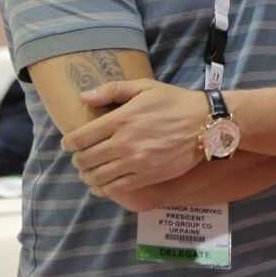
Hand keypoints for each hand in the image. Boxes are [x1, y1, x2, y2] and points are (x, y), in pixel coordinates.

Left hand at [62, 80, 206, 196]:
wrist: (206, 123)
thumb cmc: (175, 102)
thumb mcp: (145, 87)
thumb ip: (112, 90)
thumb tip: (83, 97)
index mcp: (120, 119)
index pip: (78, 139)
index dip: (69, 143)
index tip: (71, 143)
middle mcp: (124, 143)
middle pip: (84, 160)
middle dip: (78, 159)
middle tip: (83, 156)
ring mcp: (135, 162)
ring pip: (96, 177)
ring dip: (88, 176)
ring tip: (91, 171)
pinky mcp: (147, 176)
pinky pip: (115, 188)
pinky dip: (103, 188)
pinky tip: (103, 184)